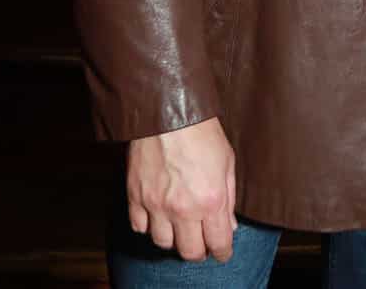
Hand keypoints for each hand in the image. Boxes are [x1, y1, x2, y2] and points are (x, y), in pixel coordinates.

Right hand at [127, 117, 237, 261]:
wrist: (167, 112)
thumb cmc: (201, 132)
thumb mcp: (227, 162)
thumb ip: (229, 198)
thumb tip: (229, 225)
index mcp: (211, 200)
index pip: (218, 243)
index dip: (222, 252)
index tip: (222, 252)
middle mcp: (183, 208)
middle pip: (189, 252)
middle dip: (198, 251)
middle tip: (202, 244)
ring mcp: (156, 204)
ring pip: (162, 243)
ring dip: (173, 239)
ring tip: (180, 227)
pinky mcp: (136, 196)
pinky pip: (139, 227)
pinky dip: (148, 226)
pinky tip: (157, 216)